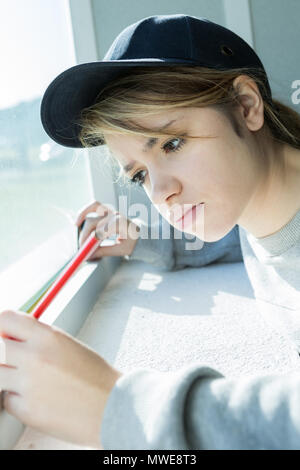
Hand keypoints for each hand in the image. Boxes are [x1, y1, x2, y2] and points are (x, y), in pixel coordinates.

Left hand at [0, 310, 121, 447]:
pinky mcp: (27, 410)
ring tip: (24, 380)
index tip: (3, 334)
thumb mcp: (67, 344)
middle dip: (2, 353)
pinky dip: (17, 400)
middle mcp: (35, 357)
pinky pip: (7, 400)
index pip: (5, 319)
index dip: (1, 327)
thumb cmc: (95, 376)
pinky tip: (36, 397)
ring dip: (6, 377)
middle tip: (12, 360)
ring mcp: (28, 385)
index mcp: (47, 336)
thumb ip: (38, 338)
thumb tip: (11, 337)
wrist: (113, 407)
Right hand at [75, 201, 140, 260]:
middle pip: (93, 222)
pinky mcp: (108, 211)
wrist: (141, 235)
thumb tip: (89, 255)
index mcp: (120, 225)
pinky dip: (86, 210)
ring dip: (82, 216)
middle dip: (84, 235)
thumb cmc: (133, 242)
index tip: (85, 252)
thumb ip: (105, 251)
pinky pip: (95, 206)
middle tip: (81, 247)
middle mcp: (115, 215)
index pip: (99, 232)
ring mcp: (112, 211)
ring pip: (93, 207)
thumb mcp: (121, 250)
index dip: (90, 242)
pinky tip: (79, 219)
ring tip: (76, 226)